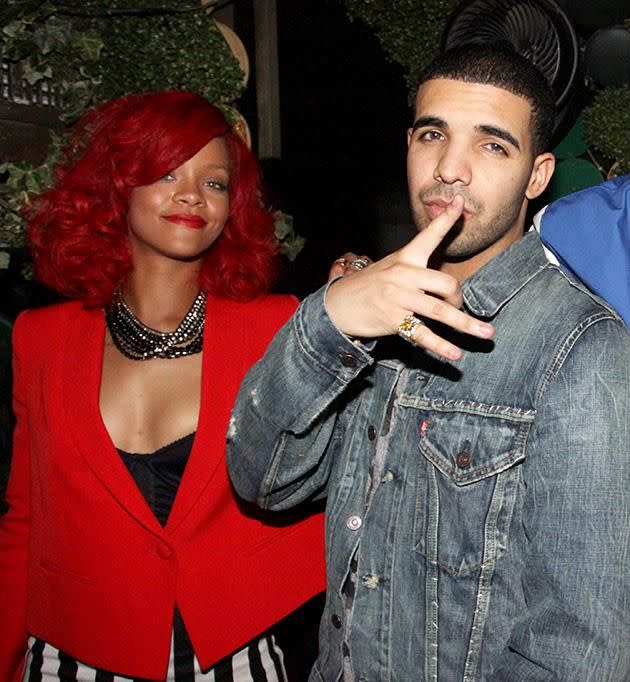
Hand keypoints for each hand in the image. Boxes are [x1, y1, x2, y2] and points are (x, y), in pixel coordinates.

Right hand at [325, 195, 493, 360]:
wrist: (336, 305)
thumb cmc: (369, 287)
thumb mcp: (390, 268)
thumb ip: (416, 270)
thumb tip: (446, 284)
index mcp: (405, 258)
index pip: (429, 235)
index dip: (446, 219)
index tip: (460, 203)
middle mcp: (403, 275)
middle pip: (447, 285)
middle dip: (459, 301)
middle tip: (456, 310)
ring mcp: (398, 298)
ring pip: (440, 311)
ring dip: (466, 325)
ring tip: (486, 334)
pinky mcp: (392, 320)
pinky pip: (422, 334)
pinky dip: (440, 346)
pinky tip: (455, 355)